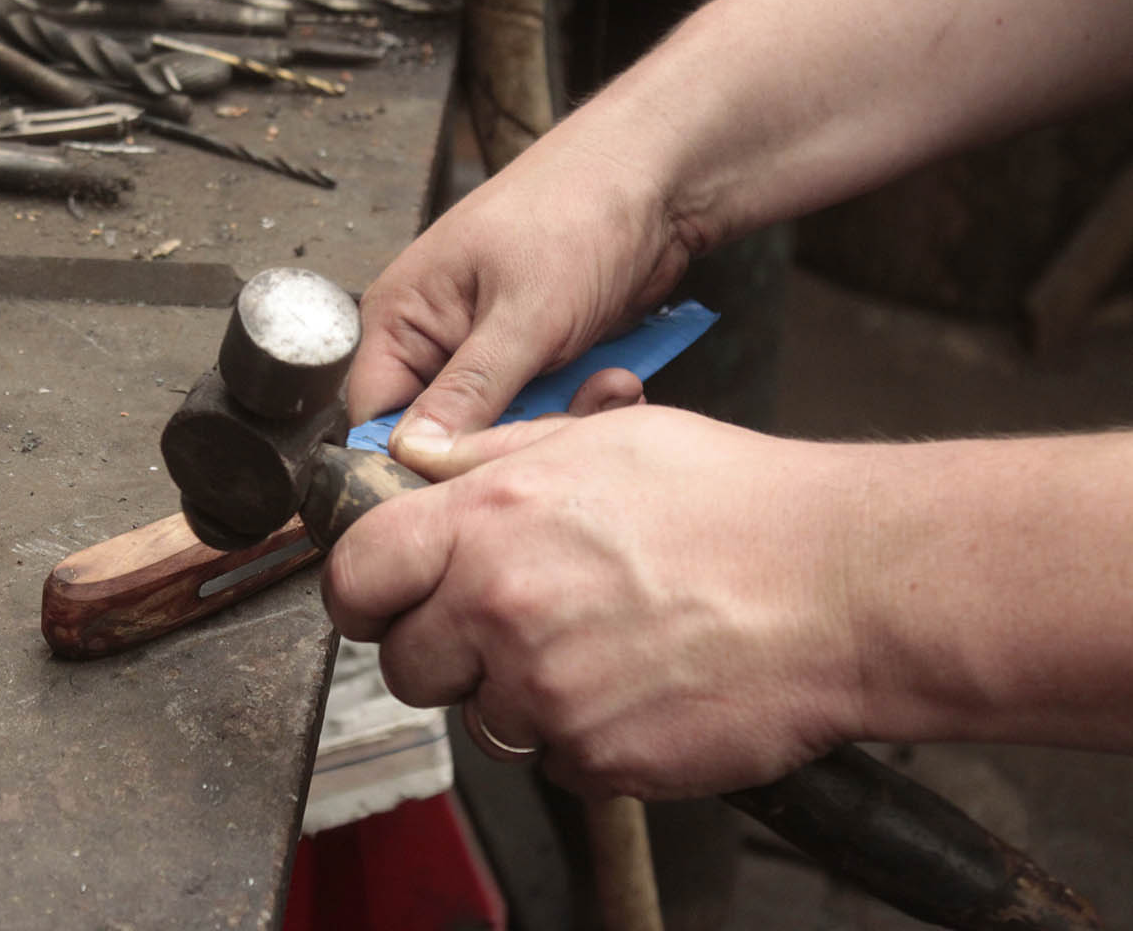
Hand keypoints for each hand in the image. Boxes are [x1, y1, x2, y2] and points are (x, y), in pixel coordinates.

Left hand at [321, 405, 865, 799]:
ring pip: (479, 720)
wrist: (842, 585)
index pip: (357, 575)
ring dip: (517, 696)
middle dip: (443, 651)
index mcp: (490, 521)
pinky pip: (552, 761)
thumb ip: (490, 455)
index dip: (363, 591)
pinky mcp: (597, 756)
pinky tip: (636, 684)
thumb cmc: (738, 502)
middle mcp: (502, 609)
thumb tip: (416, 461)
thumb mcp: (602, 439)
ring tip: (598, 647)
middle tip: (506, 625)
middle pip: (405, 662)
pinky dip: (582, 735)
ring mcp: (548, 692)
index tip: (380, 600)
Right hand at [345, 111, 694, 460]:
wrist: (655, 180)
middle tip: (555, 422)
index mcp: (401, 316)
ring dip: (553, 422)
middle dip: (503, 439)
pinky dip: (578, 406)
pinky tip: (614, 380)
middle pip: (443, 434)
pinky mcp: (532, 359)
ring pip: (500, 429)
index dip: (412, 458)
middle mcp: (433, 337)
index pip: (374, 418)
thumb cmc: (577, 211)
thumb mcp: (522, 313)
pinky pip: (541, 411)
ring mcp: (485, 351)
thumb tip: (415, 452)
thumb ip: (468, 391)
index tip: (466, 477)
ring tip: (599, 388)